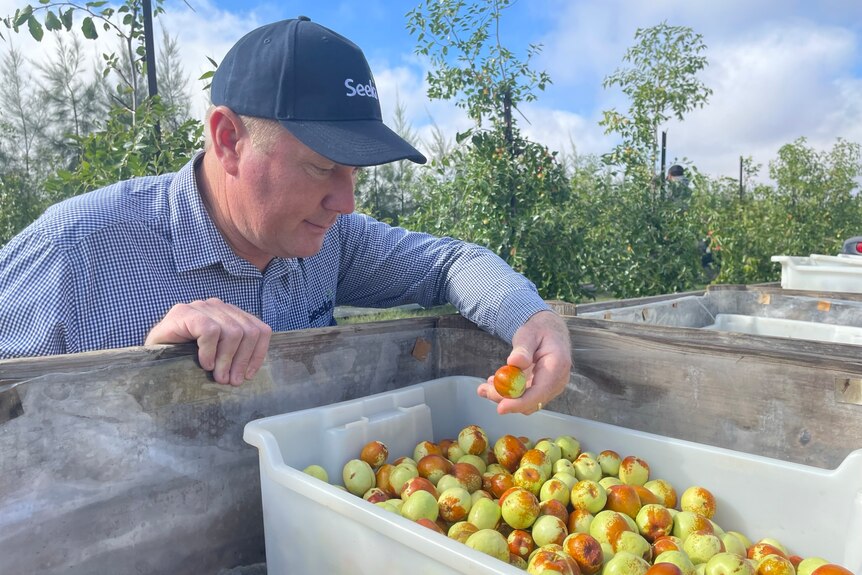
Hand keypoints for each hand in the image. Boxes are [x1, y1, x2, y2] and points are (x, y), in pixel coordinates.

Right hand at [145, 298, 271, 385]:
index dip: (258, 353)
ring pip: (232, 332)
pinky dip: (209, 351)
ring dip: (227, 359)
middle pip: (249, 331)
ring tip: (218, 376)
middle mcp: (217, 307)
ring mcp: (200, 307)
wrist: (147, 358)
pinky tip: (204, 364)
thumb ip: (235, 355)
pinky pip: (209, 331)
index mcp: (230, 315)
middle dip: (242, 360)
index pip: (260, 329)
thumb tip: (251, 371)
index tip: (248, 375)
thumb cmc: (182, 359)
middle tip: (230, 381)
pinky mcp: (183, 312)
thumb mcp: (216, 357)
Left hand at [477, 310, 571, 414]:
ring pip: (525, 402)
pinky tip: (494, 383)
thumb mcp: (528, 334)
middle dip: (505, 399)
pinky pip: (524, 397)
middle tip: (483, 389)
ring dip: (504, 397)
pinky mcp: (541, 389)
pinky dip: (508, 394)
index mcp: (557, 366)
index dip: (520, 402)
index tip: (501, 408)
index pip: (539, 392)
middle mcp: (557, 382)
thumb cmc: (539, 331)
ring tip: (484, 387)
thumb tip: (514, 362)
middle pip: (530, 401)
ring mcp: (550, 388)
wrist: (549, 332)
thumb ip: (523, 348)